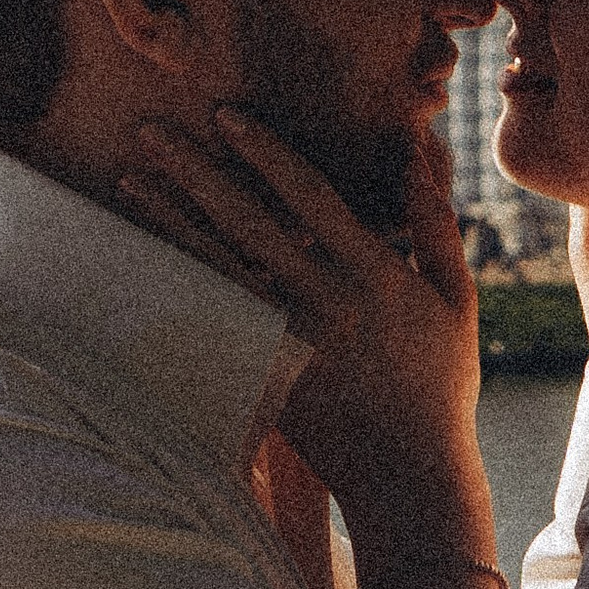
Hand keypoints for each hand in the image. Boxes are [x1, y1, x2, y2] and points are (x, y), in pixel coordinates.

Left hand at [120, 112, 494, 546]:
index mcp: (373, 274)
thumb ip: (436, 226)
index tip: (226, 114)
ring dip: (170, 218)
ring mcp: (286, 339)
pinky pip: (212, 312)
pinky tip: (147, 248)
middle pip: (246, 221)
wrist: (408, 475)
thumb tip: (418, 153)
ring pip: (216, 265)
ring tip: (131, 176)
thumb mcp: (457, 299)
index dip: (264, 151)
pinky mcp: (262, 371)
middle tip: (151, 128)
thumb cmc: (441, 381)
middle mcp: (322, 300)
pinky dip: (178, 276)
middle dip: (196, 170)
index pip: (308, 195)